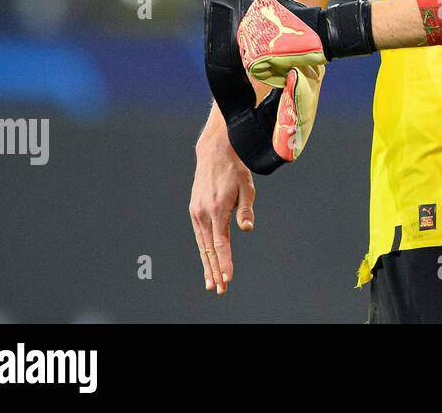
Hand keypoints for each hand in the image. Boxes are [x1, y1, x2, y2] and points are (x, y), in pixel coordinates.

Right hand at [189, 121, 255, 294]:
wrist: (214, 152)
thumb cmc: (235, 169)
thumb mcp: (247, 186)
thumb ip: (246, 209)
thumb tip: (247, 229)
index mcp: (217, 209)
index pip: (221, 243)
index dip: (225, 262)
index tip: (228, 278)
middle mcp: (203, 213)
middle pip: (209, 249)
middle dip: (215, 270)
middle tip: (220, 289)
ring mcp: (196, 212)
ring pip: (202, 245)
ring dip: (207, 264)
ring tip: (213, 281)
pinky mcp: (194, 210)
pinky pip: (199, 235)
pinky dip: (203, 250)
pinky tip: (208, 260)